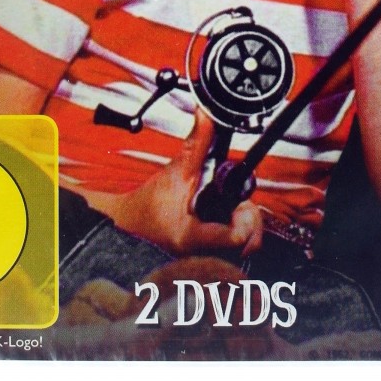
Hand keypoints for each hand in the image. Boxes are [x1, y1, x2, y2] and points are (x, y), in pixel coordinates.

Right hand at [98, 110, 262, 258]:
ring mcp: (209, 266)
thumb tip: (206, 114)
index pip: (237, 236)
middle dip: (246, 216)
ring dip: (241, 224)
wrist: (132, 230)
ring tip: (223, 211)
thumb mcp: (174, 173)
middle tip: (231, 203)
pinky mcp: (213, 266)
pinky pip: (240, 251)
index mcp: (192, 237)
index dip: (245, 217)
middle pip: (249, 241)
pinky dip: (237, 234)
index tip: (239, 203)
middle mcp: (204, 257)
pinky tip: (222, 222)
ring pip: (247, 247)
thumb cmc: (150, 207)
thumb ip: (196, 145)